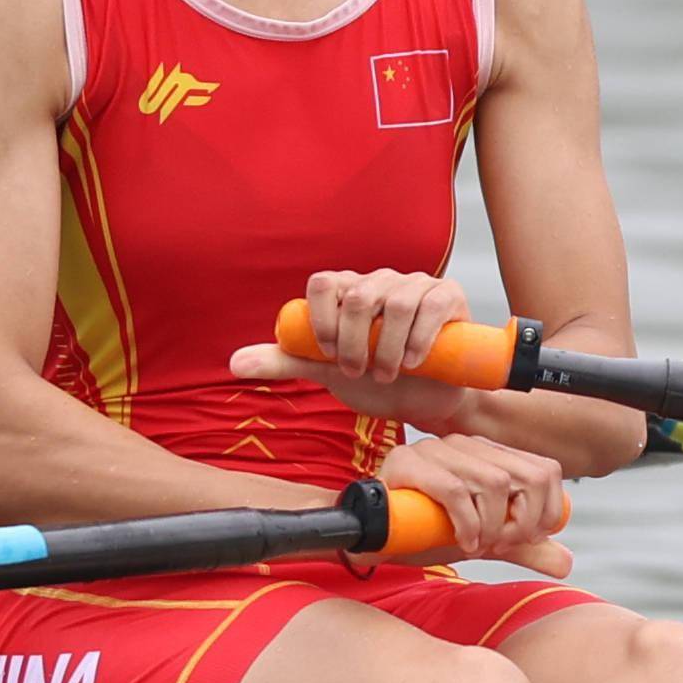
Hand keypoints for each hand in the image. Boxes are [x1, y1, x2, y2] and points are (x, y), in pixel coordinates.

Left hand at [229, 268, 487, 426]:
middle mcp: (380, 281)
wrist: (426, 401)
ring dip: (386, 347)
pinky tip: (413, 362)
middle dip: (353, 342)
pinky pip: (431, 304)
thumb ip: (284, 361)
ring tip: (387, 374)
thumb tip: (233, 363)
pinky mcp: (448, 296)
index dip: (321, 320)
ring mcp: (416, 285)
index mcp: (347, 291)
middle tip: (359, 372)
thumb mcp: (326, 372)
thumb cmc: (376, 381)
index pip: (323, 283)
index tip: (328, 356)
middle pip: (356, 294)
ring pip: (394, 300)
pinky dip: (418, 336)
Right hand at [373, 430, 570, 578]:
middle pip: (529, 477)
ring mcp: (436, 449)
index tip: (524, 539)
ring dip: (493, 527)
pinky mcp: (409, 463)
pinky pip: (455, 491)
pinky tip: (461, 541)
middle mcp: (467, 445)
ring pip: (496, 483)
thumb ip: (523, 548)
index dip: (546, 511)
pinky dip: (467, 524)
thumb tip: (566, 562)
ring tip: (475, 545)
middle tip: (499, 545)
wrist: (374, 535)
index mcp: (489, 454)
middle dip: (523, 523)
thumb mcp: (485, 540)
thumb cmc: (427, 532)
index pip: (546, 470)